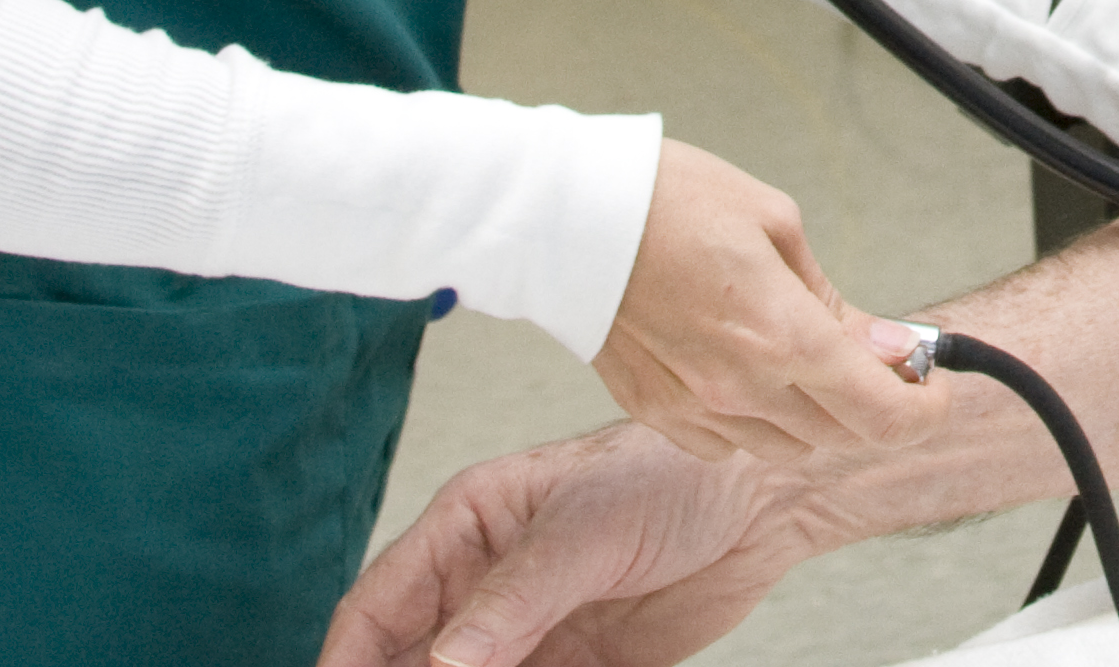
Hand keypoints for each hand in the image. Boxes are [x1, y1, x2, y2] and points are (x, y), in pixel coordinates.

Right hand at [315, 424, 810, 666]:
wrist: (771, 496)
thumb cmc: (678, 471)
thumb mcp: (587, 526)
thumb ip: (516, 596)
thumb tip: (445, 661)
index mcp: (469, 524)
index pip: (378, 604)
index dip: (346, 659)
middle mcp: (487, 583)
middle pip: (411, 661)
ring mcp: (528, 630)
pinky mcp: (578, 666)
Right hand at [590, 139, 941, 464]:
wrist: (567, 216)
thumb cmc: (671, 201)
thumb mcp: (778, 224)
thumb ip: (833, 300)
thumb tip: (885, 344)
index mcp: (782, 335)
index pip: (881, 414)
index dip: (923, 409)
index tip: (932, 385)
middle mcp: (740, 387)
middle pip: (841, 436)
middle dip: (873, 402)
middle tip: (874, 355)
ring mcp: (693, 409)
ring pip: (787, 447)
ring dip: (815, 414)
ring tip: (806, 355)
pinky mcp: (655, 413)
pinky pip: (727, 445)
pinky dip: (756, 421)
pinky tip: (748, 370)